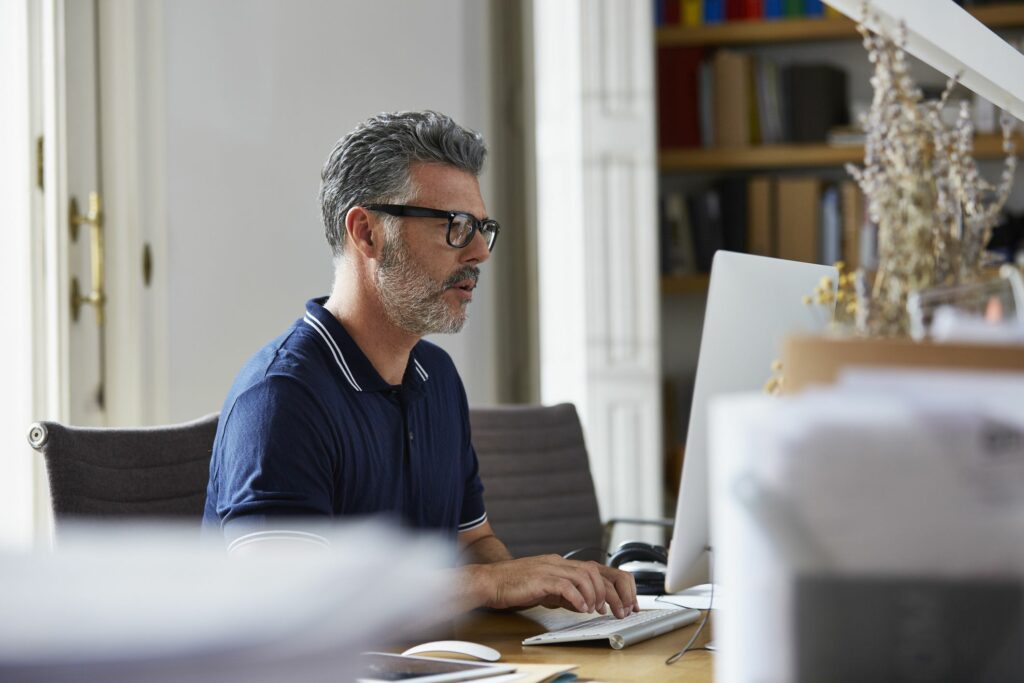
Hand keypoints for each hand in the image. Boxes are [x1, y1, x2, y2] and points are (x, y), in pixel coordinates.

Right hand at [467, 554, 638, 617]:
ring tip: (597, 610)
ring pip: (585, 576)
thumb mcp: (547, 589)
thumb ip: (566, 593)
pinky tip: (581, 609)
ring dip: (596, 595)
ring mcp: (550, 568)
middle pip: (595, 571)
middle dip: (611, 592)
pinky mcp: (541, 578)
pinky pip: (566, 586)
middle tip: (617, 610)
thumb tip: (584, 603)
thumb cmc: (515, 586)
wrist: (491, 581)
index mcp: (561, 563)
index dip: (613, 585)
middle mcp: (559, 562)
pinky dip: (578, 598)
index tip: (622, 603)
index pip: (596, 569)